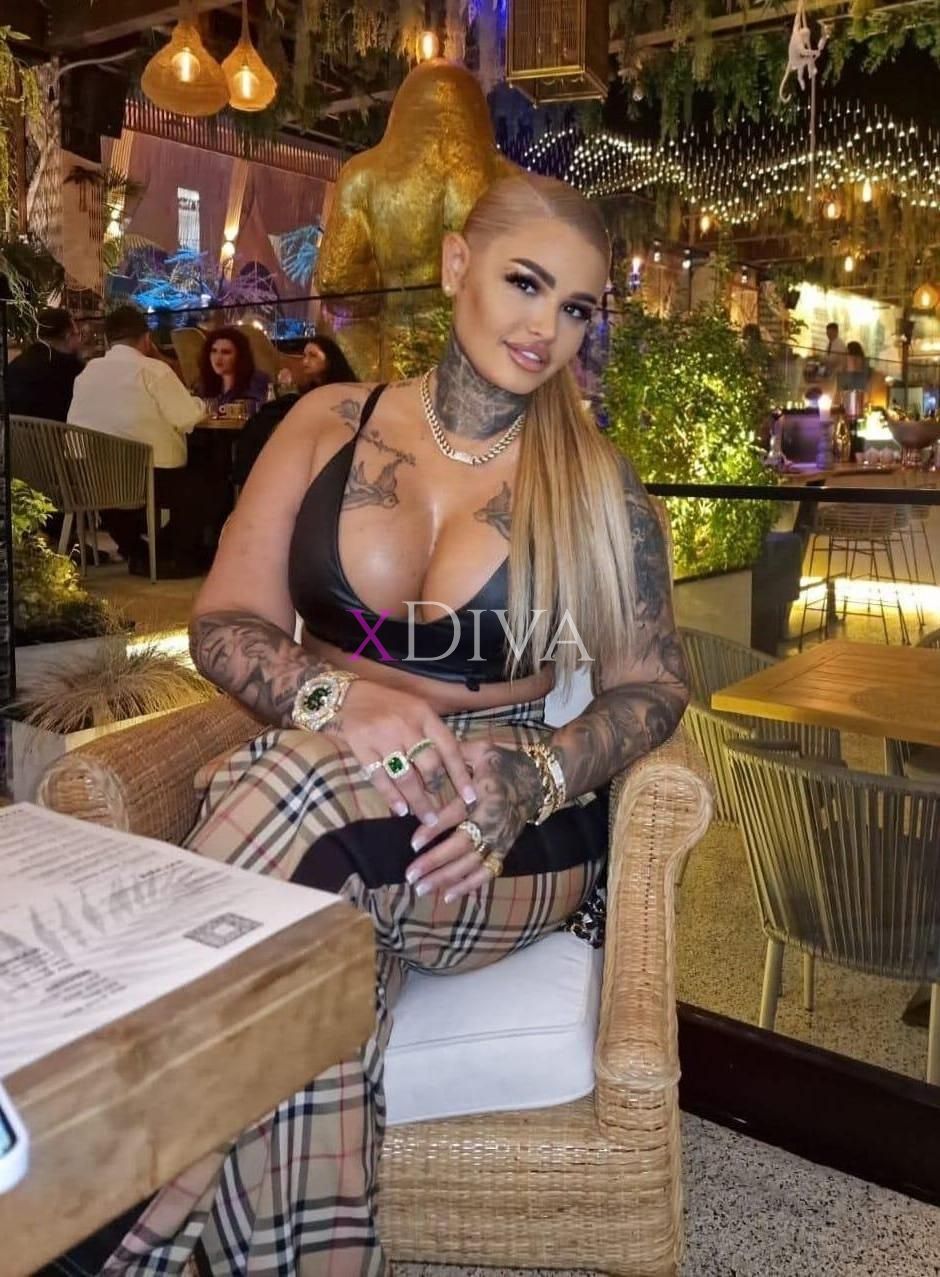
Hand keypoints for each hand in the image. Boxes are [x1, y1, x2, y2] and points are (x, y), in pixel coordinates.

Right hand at [323, 679, 475, 831]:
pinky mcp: (362, 747)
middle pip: (429, 765)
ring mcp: (383, 737)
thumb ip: (431, 734)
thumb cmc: (388, 704)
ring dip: (417, 800)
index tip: (470, 796)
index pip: (449, 748)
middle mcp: (406, 725)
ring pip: (406, 776)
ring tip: (426, 817)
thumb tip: (451, 768)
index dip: (461, 774)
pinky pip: (380, 777)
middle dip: (436, 792)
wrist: (348, 695)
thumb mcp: (415, 710)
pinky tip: (400, 809)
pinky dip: (391, 796)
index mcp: (424, 715)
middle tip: (442, 812)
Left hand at [406, 739, 542, 901]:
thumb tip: (422, 756)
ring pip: (472, 864)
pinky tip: (447, 896)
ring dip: (446, 878)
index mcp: (486, 793)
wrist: (537, 781)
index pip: (457, 815)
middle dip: (436, 862)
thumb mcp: (481, 751)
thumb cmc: (502, 763)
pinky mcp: (504, 849)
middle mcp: (494, 820)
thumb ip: (453, 754)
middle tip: (411, 874)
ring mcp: (500, 838)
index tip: (413, 842)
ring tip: (421, 888)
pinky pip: (486, 872)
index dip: (435, 829)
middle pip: (464, 845)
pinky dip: (468, 885)